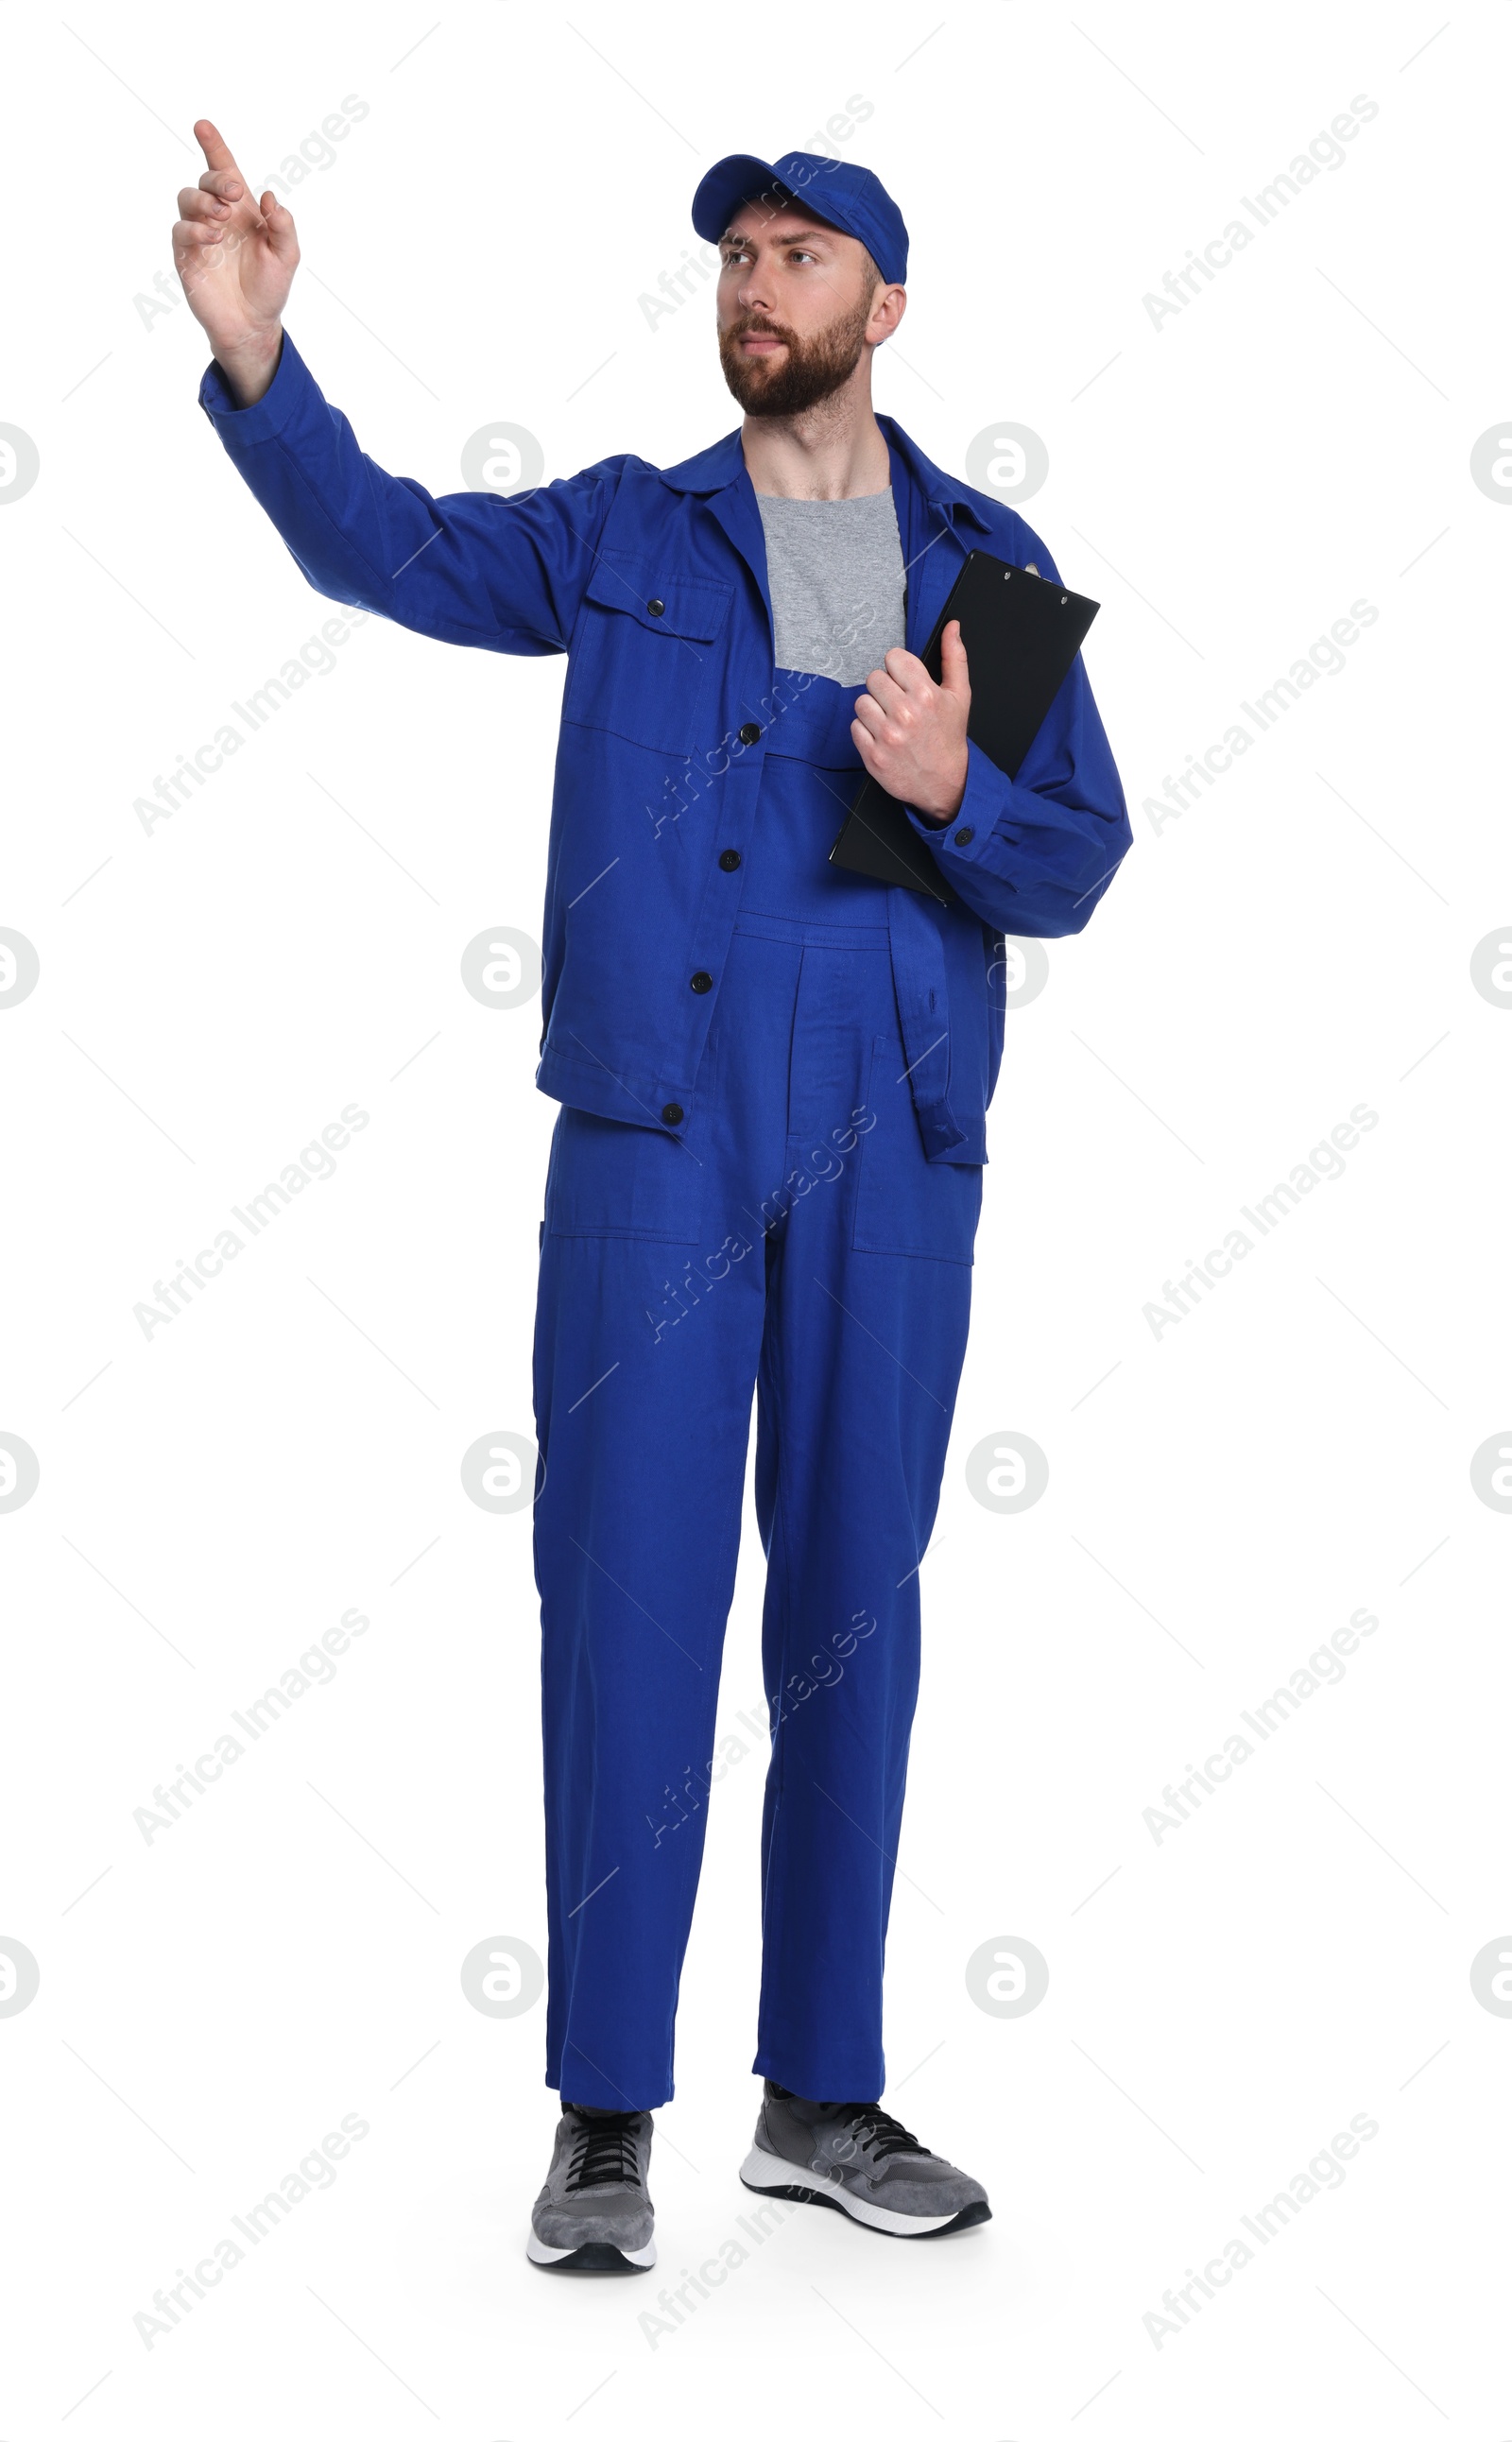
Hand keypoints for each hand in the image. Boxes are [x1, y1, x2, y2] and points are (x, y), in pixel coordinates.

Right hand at [173, 120, 299, 405]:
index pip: (225, 170)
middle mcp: (218, 216)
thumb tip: (268, 196)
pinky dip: (195, 228)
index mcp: (241, 210)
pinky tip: (213, 238)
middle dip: (216, 178)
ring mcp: (199, 234)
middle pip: (205, 180)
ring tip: (222, 219)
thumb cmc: (269, 287)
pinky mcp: (186, 254)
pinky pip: (181, 229)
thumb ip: (282, 225)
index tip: (203, 125)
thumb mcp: (287, 255)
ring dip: (204, 201)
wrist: (252, 324)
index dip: (214, 146)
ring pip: (187, 198)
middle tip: (232, 192)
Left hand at [852, 621, 970, 821]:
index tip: (905, 682)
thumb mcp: (960, 696)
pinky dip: (866, 731)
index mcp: (926, 694)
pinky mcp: (872, 755)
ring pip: (861, 701)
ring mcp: (887, 736)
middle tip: (898, 704)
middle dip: (885, 689)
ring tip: (891, 721)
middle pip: (874, 678)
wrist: (945, 783)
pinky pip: (855, 727)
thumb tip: (952, 627)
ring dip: (873, 709)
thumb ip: (955, 658)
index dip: (899, 669)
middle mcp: (905, 714)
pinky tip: (883, 737)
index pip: (893, 658)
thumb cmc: (949, 738)